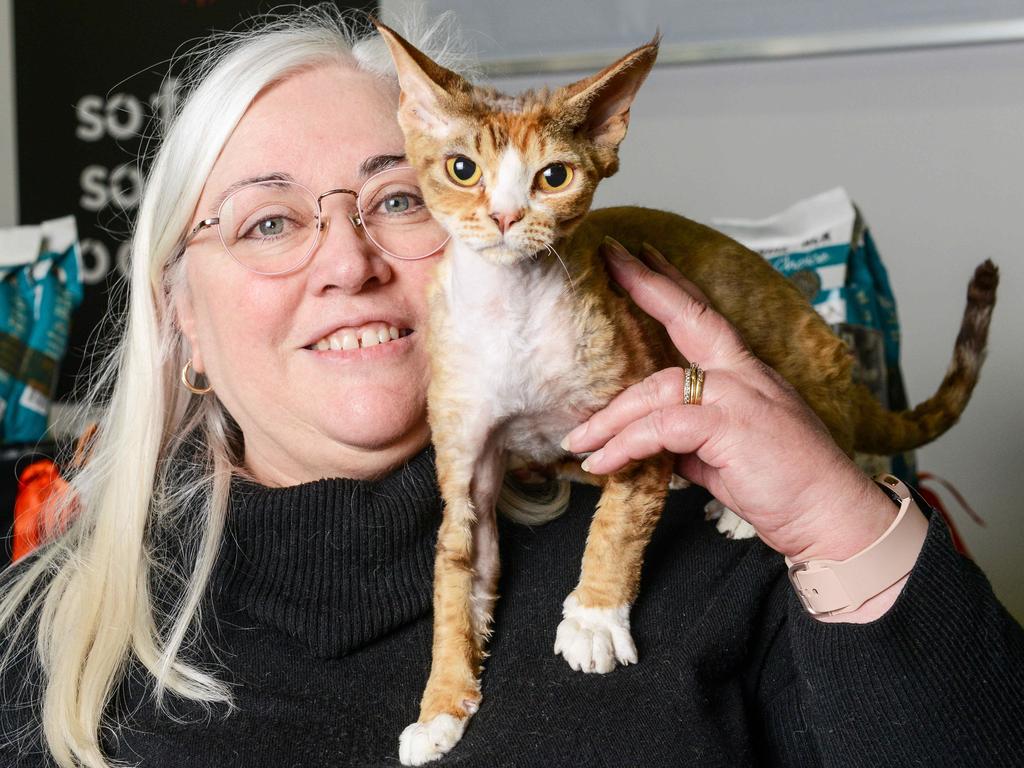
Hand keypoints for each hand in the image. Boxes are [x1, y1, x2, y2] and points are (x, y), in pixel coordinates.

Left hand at [563, 238, 898, 567]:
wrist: (831, 519)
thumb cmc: (785, 488)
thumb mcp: (725, 456)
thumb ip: (689, 439)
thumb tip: (653, 442)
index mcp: (746, 376)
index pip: (703, 318)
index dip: (672, 284)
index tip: (643, 256)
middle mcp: (744, 376)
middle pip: (688, 318)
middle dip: (647, 285)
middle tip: (609, 257)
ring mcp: (739, 396)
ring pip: (656, 389)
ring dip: (610, 418)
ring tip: (579, 442)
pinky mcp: (729, 427)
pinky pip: (660, 427)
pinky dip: (626, 445)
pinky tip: (604, 464)